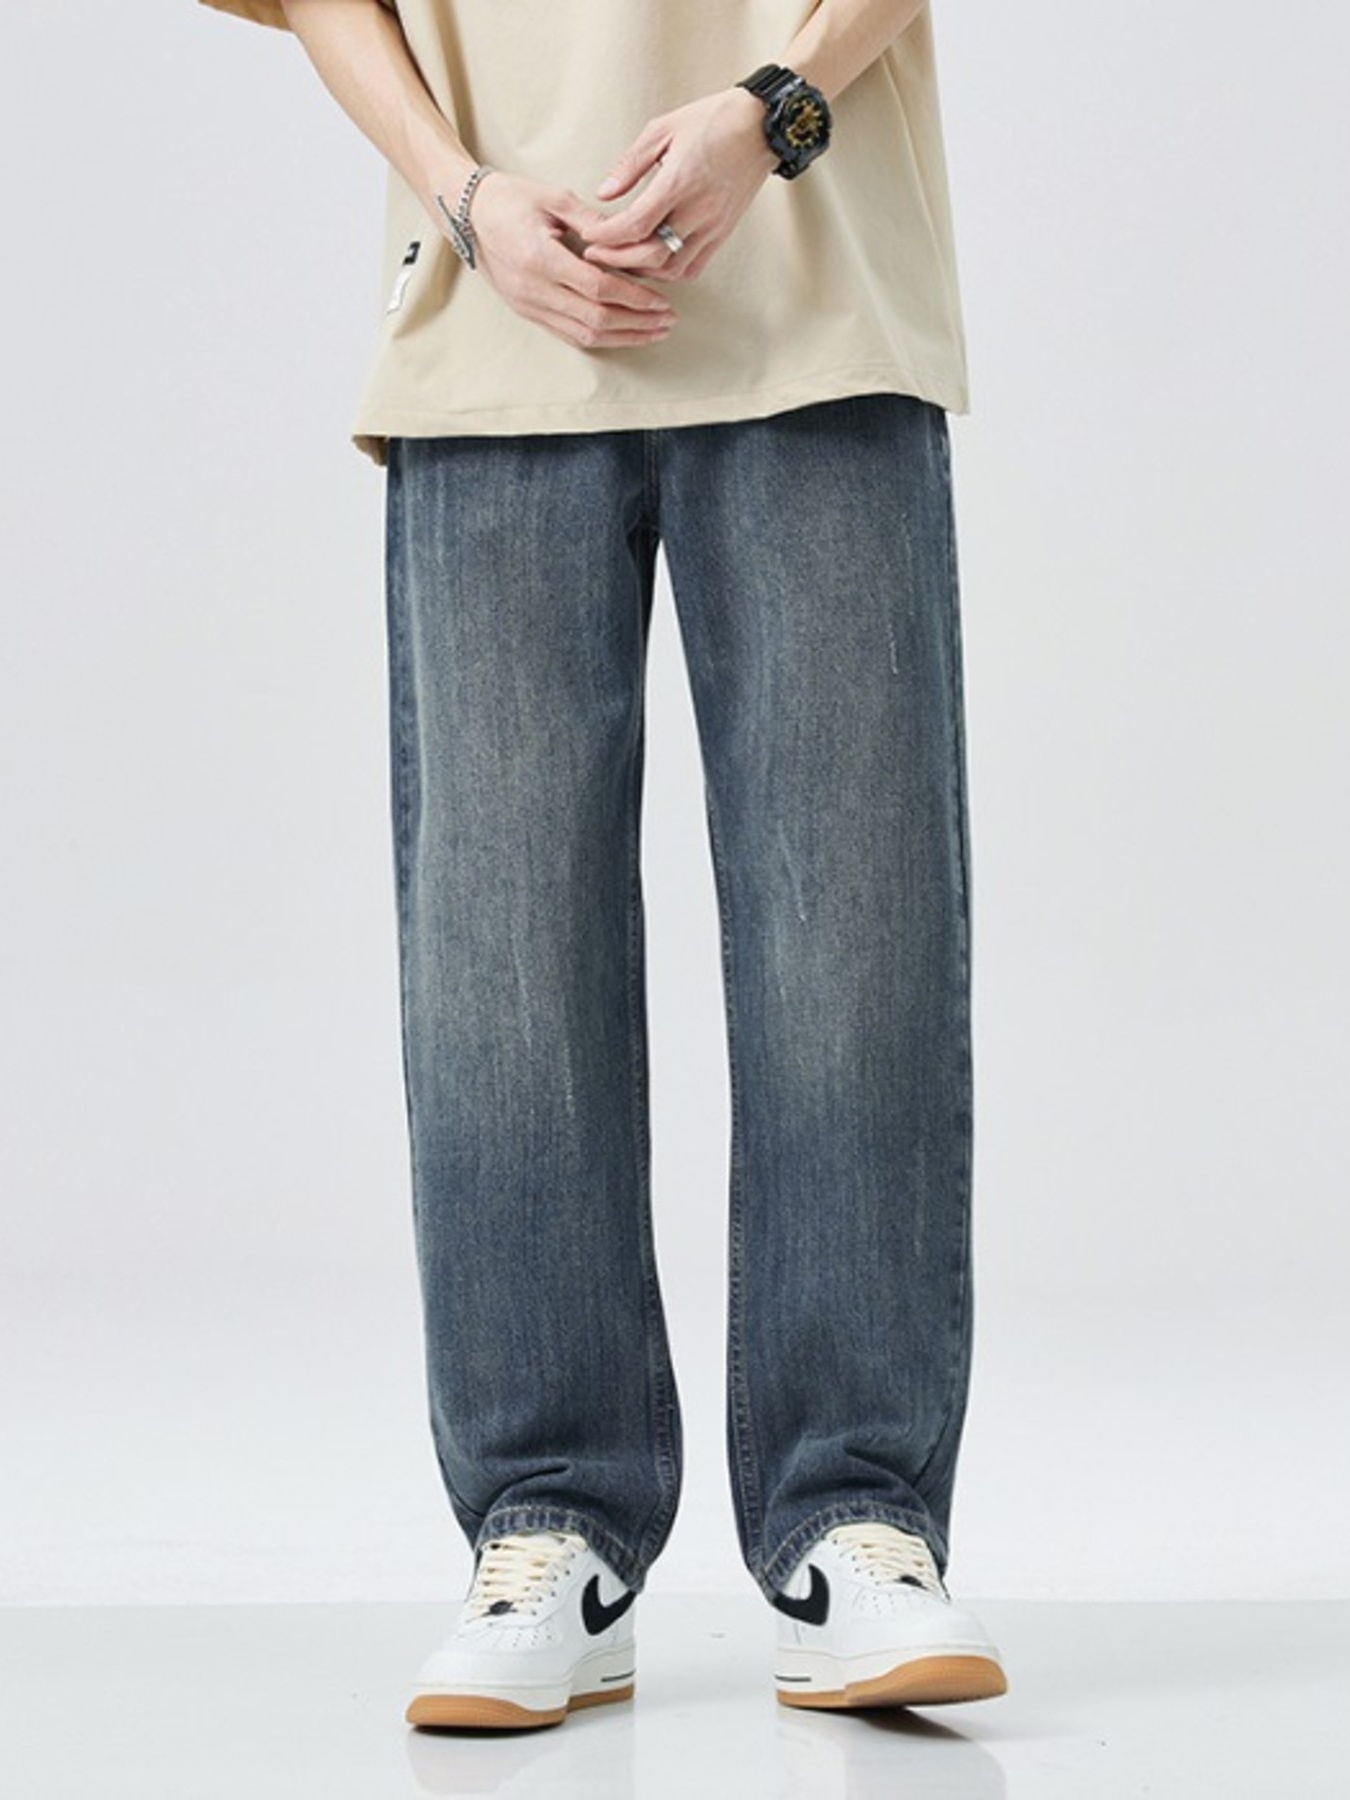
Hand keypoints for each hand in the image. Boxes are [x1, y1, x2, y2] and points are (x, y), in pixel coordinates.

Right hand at [465, 170, 677, 348]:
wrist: (467, 214)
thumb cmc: (509, 199)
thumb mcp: (553, 198)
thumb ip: (593, 221)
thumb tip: (631, 239)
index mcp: (541, 259)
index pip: (597, 288)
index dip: (633, 298)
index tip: (661, 301)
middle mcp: (534, 289)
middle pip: (595, 320)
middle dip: (637, 323)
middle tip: (668, 321)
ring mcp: (529, 305)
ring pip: (584, 335)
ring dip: (623, 337)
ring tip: (653, 332)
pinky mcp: (528, 312)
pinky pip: (569, 335)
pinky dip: (600, 338)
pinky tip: (623, 335)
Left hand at [581, 87, 777, 281]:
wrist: (761, 126)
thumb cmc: (712, 120)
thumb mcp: (662, 129)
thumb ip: (630, 165)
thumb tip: (603, 193)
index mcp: (680, 181)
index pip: (635, 224)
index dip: (607, 237)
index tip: (589, 237)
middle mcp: (698, 210)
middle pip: (651, 255)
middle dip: (617, 260)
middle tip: (596, 254)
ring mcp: (713, 226)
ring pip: (672, 269)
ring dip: (643, 270)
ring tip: (622, 259)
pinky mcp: (723, 234)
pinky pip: (693, 268)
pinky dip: (669, 272)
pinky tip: (654, 262)